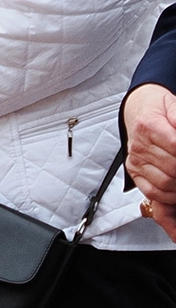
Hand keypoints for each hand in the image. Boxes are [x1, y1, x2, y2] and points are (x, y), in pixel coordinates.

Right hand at [125, 84, 175, 241]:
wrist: (139, 108)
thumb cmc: (159, 109)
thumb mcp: (174, 106)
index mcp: (148, 125)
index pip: (174, 146)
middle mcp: (139, 145)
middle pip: (172, 169)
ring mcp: (136, 161)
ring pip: (164, 184)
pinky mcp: (135, 173)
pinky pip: (152, 194)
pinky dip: (169, 202)